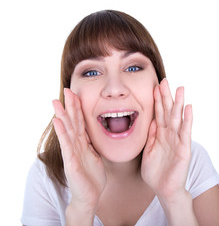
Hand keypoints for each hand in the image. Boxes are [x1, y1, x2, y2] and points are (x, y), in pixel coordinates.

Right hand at [52, 88, 105, 211]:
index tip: (76, 93)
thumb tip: (91, 132)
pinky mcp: (71, 162)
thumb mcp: (94, 155)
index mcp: (83, 143)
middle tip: (66, 90)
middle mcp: (76, 145)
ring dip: (62, 116)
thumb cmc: (91, 176)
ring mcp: (72, 152)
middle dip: (70, 106)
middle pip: (73, 122)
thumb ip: (90, 143)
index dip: (78, 108)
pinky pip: (67, 145)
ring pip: (67, 130)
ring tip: (56, 102)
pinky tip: (58, 122)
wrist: (89, 196)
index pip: (80, 121)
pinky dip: (62, 132)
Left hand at [141, 79, 192, 203]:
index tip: (154, 87)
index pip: (158, 114)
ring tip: (180, 89)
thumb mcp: (148, 151)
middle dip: (166, 97)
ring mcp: (177, 140)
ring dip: (178, 103)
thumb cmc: (156, 172)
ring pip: (177, 118)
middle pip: (167, 112)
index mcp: (159, 135)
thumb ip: (151, 136)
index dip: (156, 101)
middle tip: (165, 81)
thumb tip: (150, 121)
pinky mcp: (184, 149)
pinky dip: (187, 120)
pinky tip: (188, 108)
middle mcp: (169, 135)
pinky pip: (185, 132)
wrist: (164, 190)